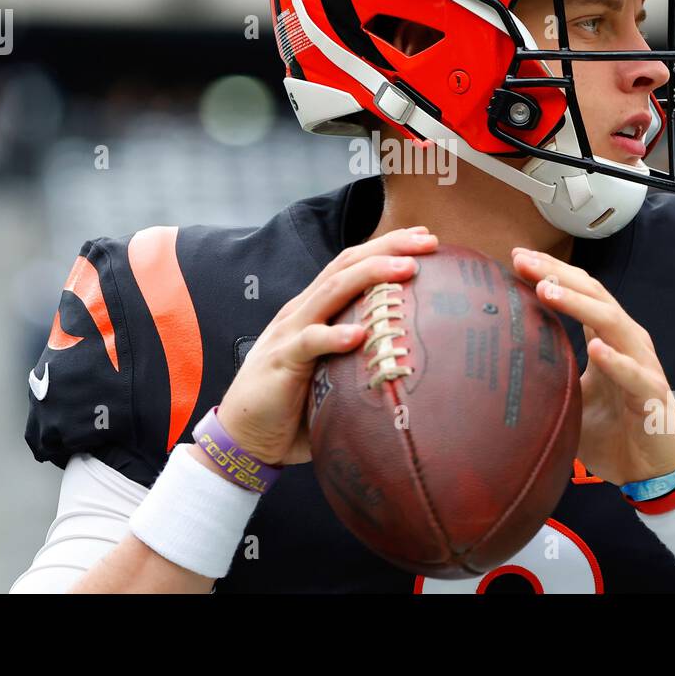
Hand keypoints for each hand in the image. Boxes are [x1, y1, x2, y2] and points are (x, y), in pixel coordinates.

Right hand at [213, 226, 438, 465]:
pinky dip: (334, 336)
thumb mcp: (335, 372)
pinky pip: (309, 342)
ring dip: (371, 276)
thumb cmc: (297, 406)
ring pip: (331, 291)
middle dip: (388, 247)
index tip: (425, 238)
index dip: (387, 247)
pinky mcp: (281, 360)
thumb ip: (363, 358)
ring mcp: (290, 332)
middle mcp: (302, 311)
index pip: (352, 265)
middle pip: (346, 265)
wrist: (246, 437)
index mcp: (315, 310)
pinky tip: (359, 335)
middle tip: (428, 239)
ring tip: (406, 269)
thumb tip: (414, 360)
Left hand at [510, 247, 674, 486]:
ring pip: (613, 324)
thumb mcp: (573, 394)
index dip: (552, 272)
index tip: (517, 258)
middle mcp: (627, 342)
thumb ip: (549, 372)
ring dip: (579, 305)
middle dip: (557, 275)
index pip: (581, 292)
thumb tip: (501, 364)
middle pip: (594, 295)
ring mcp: (642, 365)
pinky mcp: (652, 395)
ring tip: (547, 291)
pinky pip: (635, 375)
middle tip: (523, 261)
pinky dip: (616, 361)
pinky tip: (598, 350)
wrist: (653, 469)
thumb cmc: (614, 429)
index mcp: (609, 337)